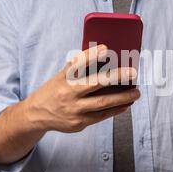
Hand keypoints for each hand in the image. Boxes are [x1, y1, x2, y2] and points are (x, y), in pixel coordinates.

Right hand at [24, 44, 139, 132]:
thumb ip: (78, 69)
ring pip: (102, 103)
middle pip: (95, 84)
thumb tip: (103, 57)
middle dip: (116, 77)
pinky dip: (115, 110)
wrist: (36, 115)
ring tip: (136, 92)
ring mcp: (74, 110)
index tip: (106, 48)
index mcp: (63, 79)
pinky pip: (101, 116)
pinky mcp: (78, 123)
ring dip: (122, 98)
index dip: (91, 56)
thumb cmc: (54, 90)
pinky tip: (126, 105)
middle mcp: (68, 94)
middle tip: (133, 72)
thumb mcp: (61, 76)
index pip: (77, 64)